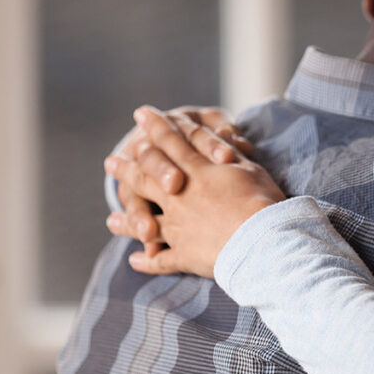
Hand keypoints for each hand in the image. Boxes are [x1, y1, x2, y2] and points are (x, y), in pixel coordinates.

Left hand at [112, 106, 252, 256]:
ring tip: (111, 221)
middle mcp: (180, 196)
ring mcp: (178, 226)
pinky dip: (147, 260)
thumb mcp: (250, 168)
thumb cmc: (262, 200)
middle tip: (110, 163)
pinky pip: (161, 260)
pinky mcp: (185, 255)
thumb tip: (223, 140)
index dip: (155, 126)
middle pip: (146, 178)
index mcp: (198, 171)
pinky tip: (136, 260)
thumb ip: (231, 155)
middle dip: (127, 169)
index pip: (171, 142)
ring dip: (128, 220)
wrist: (263, 240)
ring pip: (146, 221)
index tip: (141, 113)